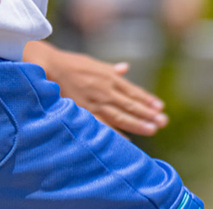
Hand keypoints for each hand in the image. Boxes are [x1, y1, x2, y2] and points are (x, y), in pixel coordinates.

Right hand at [24, 42, 167, 135]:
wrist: (49, 67)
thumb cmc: (69, 65)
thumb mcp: (93, 63)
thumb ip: (110, 69)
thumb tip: (125, 68)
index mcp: (109, 78)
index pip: (133, 91)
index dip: (147, 100)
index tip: (160, 108)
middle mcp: (105, 91)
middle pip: (131, 105)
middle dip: (148, 114)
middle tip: (163, 123)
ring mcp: (95, 102)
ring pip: (120, 115)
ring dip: (137, 123)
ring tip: (152, 130)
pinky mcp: (83, 111)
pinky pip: (102, 125)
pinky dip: (115, 133)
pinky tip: (126, 141)